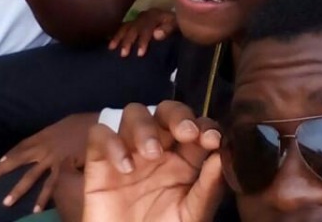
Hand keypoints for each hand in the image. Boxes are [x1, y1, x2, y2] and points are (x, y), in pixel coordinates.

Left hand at [0, 113, 97, 213]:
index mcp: (45, 134)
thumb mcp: (66, 123)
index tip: (0, 160)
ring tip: (6, 202)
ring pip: (32, 176)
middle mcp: (45, 147)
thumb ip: (55, 133)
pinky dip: (44, 197)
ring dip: (19, 189)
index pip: (23, 144)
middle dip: (3, 168)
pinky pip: (51, 185)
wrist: (100, 126)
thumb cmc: (84, 122)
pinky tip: (37, 208)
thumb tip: (50, 140)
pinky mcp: (63, 169)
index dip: (11, 152)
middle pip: (20, 158)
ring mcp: (53, 159)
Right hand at [82, 120, 223, 221]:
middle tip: (185, 132)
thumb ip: (208, 188)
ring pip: (134, 113)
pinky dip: (112, 143)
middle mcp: (159, 148)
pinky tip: (125, 168)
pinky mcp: (99, 162)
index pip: (197, 126)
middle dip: (177, 115)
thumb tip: (221, 155)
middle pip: (166, 111)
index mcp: (186, 158)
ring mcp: (129, 151)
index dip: (205, 126)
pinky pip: (99, 134)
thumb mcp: (192, 216)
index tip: (212, 140)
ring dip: (145, 127)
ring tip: (152, 153)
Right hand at [108, 8, 176, 56]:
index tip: (139, 54)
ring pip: (126, 26)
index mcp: (155, 15)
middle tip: (123, 54)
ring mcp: (138, 19)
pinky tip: (107, 40)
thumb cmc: (176, 25)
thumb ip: (168, 29)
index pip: (147, 27)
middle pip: (134, 27)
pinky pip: (123, 27)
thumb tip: (155, 34)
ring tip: (111, 48)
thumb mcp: (178, 25)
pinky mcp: (134, 22)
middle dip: (128, 41)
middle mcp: (145, 15)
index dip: (143, 40)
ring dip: (118, 37)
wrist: (176, 20)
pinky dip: (115, 33)